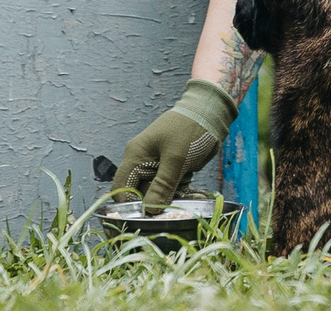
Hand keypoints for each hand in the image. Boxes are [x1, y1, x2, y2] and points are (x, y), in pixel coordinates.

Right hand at [111, 78, 235, 211]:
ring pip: (158, 194)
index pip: (120, 188)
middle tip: (177, 208)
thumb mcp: (176, 159)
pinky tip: (197, 194)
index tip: (148, 217)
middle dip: (158, 204)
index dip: (129, 206)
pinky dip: (182, 192)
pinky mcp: (170, 170)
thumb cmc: (189, 130)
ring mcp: (156, 167)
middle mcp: (142, 163)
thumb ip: (162, 186)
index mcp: (135, 157)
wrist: (210, 113)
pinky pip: (171, 189)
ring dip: (174, 199)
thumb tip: (148, 211)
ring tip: (192, 197)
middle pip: (140, 194)